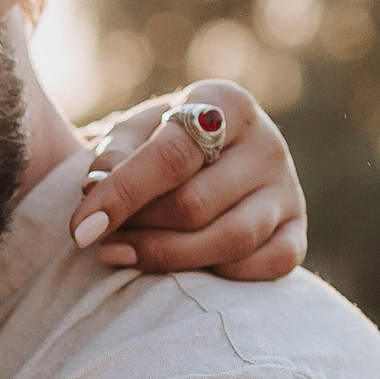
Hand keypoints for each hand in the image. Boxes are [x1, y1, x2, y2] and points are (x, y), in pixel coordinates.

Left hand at [71, 78, 307, 278]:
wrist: (209, 158)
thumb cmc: (160, 144)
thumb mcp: (134, 132)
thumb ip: (113, 154)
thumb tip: (95, 189)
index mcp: (226, 103)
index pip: (171, 156)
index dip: (121, 195)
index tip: (80, 229)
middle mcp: (267, 142)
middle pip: (195, 205)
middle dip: (138, 228)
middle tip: (100, 238)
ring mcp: (288, 189)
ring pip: (230, 240)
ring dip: (167, 257)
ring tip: (121, 254)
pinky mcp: (299, 230)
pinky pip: (270, 265)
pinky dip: (223, 275)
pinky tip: (183, 272)